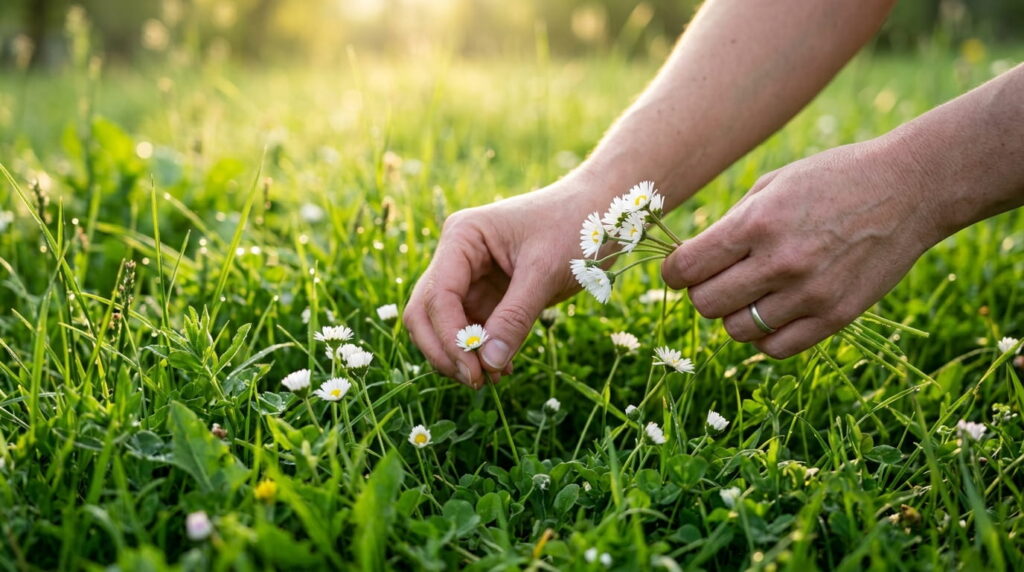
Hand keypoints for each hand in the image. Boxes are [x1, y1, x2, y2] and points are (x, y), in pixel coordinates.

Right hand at [404, 177, 600, 387]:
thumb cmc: (576, 226)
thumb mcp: (546, 271)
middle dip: (446, 350)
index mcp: (462, 238)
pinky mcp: (489, 295)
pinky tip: (504, 369)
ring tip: (494, 379)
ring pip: (446, 327)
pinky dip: (481, 352)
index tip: (475, 371)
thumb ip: (515, 317)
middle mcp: (457, 257)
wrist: (603, 210)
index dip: (450, 338)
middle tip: (476, 381)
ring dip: (463, 356)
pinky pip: (473, 330)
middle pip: (426, 313)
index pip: (437, 296)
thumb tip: (489, 364)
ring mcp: (471, 277)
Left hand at [662, 141, 938, 357]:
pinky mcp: (835, 317)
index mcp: (756, 224)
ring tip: (752, 292)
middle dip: (703, 293)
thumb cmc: (832, 180)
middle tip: (719, 279)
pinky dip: (764, 335)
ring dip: (734, 314)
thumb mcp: (772, 185)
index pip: (685, 269)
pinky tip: (773, 312)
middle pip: (705, 305)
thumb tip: (689, 263)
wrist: (908, 189)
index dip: (674, 272)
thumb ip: (729, 226)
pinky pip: (775, 347)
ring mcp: (808, 294)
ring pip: (736, 330)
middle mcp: (779, 262)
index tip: (682, 269)